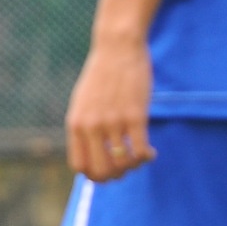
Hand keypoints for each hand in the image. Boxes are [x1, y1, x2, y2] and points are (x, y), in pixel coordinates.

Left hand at [65, 36, 154, 181]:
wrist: (117, 48)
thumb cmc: (101, 76)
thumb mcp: (82, 103)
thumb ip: (84, 127)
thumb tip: (90, 155)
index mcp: (76, 125)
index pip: (80, 166)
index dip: (94, 175)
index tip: (106, 171)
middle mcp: (91, 126)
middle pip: (101, 171)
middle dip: (115, 176)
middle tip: (126, 169)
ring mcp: (112, 122)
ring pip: (123, 163)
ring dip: (133, 166)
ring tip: (139, 157)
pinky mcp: (135, 116)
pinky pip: (141, 150)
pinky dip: (147, 157)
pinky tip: (150, 152)